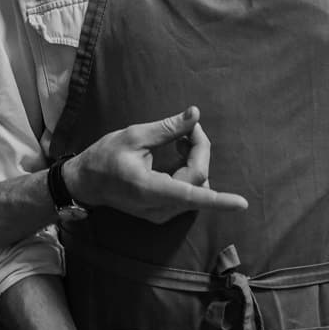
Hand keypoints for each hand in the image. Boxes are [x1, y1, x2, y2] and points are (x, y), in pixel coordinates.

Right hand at [65, 106, 247, 222]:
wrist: (86, 181)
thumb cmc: (105, 156)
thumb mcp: (135, 135)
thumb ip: (168, 128)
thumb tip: (195, 115)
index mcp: (150, 189)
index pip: (191, 195)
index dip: (220, 200)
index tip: (242, 204)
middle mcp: (159, 208)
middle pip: (197, 181)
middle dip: (201, 150)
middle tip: (189, 125)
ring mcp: (161, 214)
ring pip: (195, 187)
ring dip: (196, 160)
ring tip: (181, 138)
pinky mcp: (162, 213)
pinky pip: (187, 192)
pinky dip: (189, 170)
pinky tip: (178, 152)